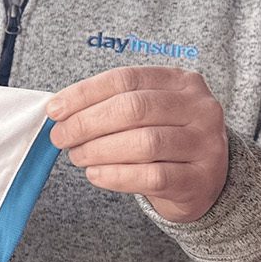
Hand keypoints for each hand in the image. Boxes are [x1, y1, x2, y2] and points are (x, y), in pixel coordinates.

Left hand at [46, 66, 229, 223]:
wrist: (205, 182)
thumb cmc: (165, 141)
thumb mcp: (148, 113)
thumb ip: (112, 104)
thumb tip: (59, 111)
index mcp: (182, 82)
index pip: (125, 79)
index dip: (84, 93)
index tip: (55, 110)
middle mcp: (200, 108)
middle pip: (133, 108)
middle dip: (87, 123)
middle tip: (61, 138)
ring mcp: (205, 144)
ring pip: (143, 143)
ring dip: (99, 150)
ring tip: (78, 157)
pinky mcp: (200, 179)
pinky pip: (152, 176)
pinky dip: (116, 176)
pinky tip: (96, 175)